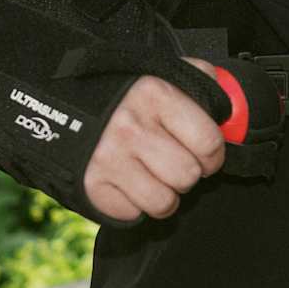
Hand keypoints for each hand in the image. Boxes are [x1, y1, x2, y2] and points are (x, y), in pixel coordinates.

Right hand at [81, 57, 226, 221]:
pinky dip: (134, 205)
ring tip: (153, 176)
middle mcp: (131, 128)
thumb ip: (199, 80)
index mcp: (154, 95)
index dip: (214, 154)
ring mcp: (109, 159)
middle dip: (187, 174)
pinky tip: (128, 184)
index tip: (206, 154)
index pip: (209, 142)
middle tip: (175, 163)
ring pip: (163, 203)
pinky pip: (133, 215)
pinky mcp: (91, 186)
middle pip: (187, 176)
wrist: (57, 103)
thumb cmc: (120, 92)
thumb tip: (232, 107)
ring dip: (164, 194)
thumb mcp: (159, 72)